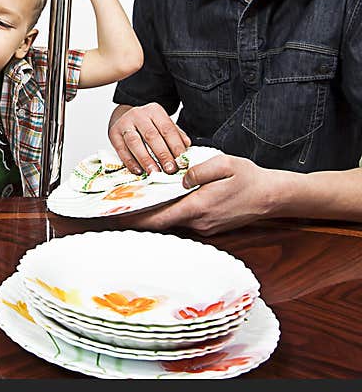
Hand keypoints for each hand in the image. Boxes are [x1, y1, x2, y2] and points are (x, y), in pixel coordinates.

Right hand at [109, 102, 191, 174]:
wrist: (125, 116)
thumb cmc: (148, 123)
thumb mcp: (163, 124)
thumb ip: (176, 135)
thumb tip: (187, 147)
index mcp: (154, 111)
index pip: (167, 129)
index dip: (175, 146)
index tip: (181, 161)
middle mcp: (138, 115)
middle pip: (151, 136)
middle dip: (162, 154)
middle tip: (170, 169)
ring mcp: (124, 124)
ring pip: (135, 142)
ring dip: (145, 159)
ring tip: (154, 172)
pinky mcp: (113, 134)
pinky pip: (121, 150)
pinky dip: (130, 162)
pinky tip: (138, 170)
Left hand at [122, 154, 279, 235]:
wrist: (274, 197)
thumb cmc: (250, 179)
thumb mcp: (225, 164)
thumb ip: (199, 170)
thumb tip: (180, 178)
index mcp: (199, 207)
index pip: (160, 218)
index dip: (138, 219)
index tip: (118, 217)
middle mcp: (200, 222)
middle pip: (163, 221)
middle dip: (143, 214)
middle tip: (121, 207)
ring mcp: (206, 226)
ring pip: (175, 220)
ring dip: (159, 212)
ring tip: (140, 200)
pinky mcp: (210, 226)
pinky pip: (186, 219)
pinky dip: (174, 211)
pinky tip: (167, 200)